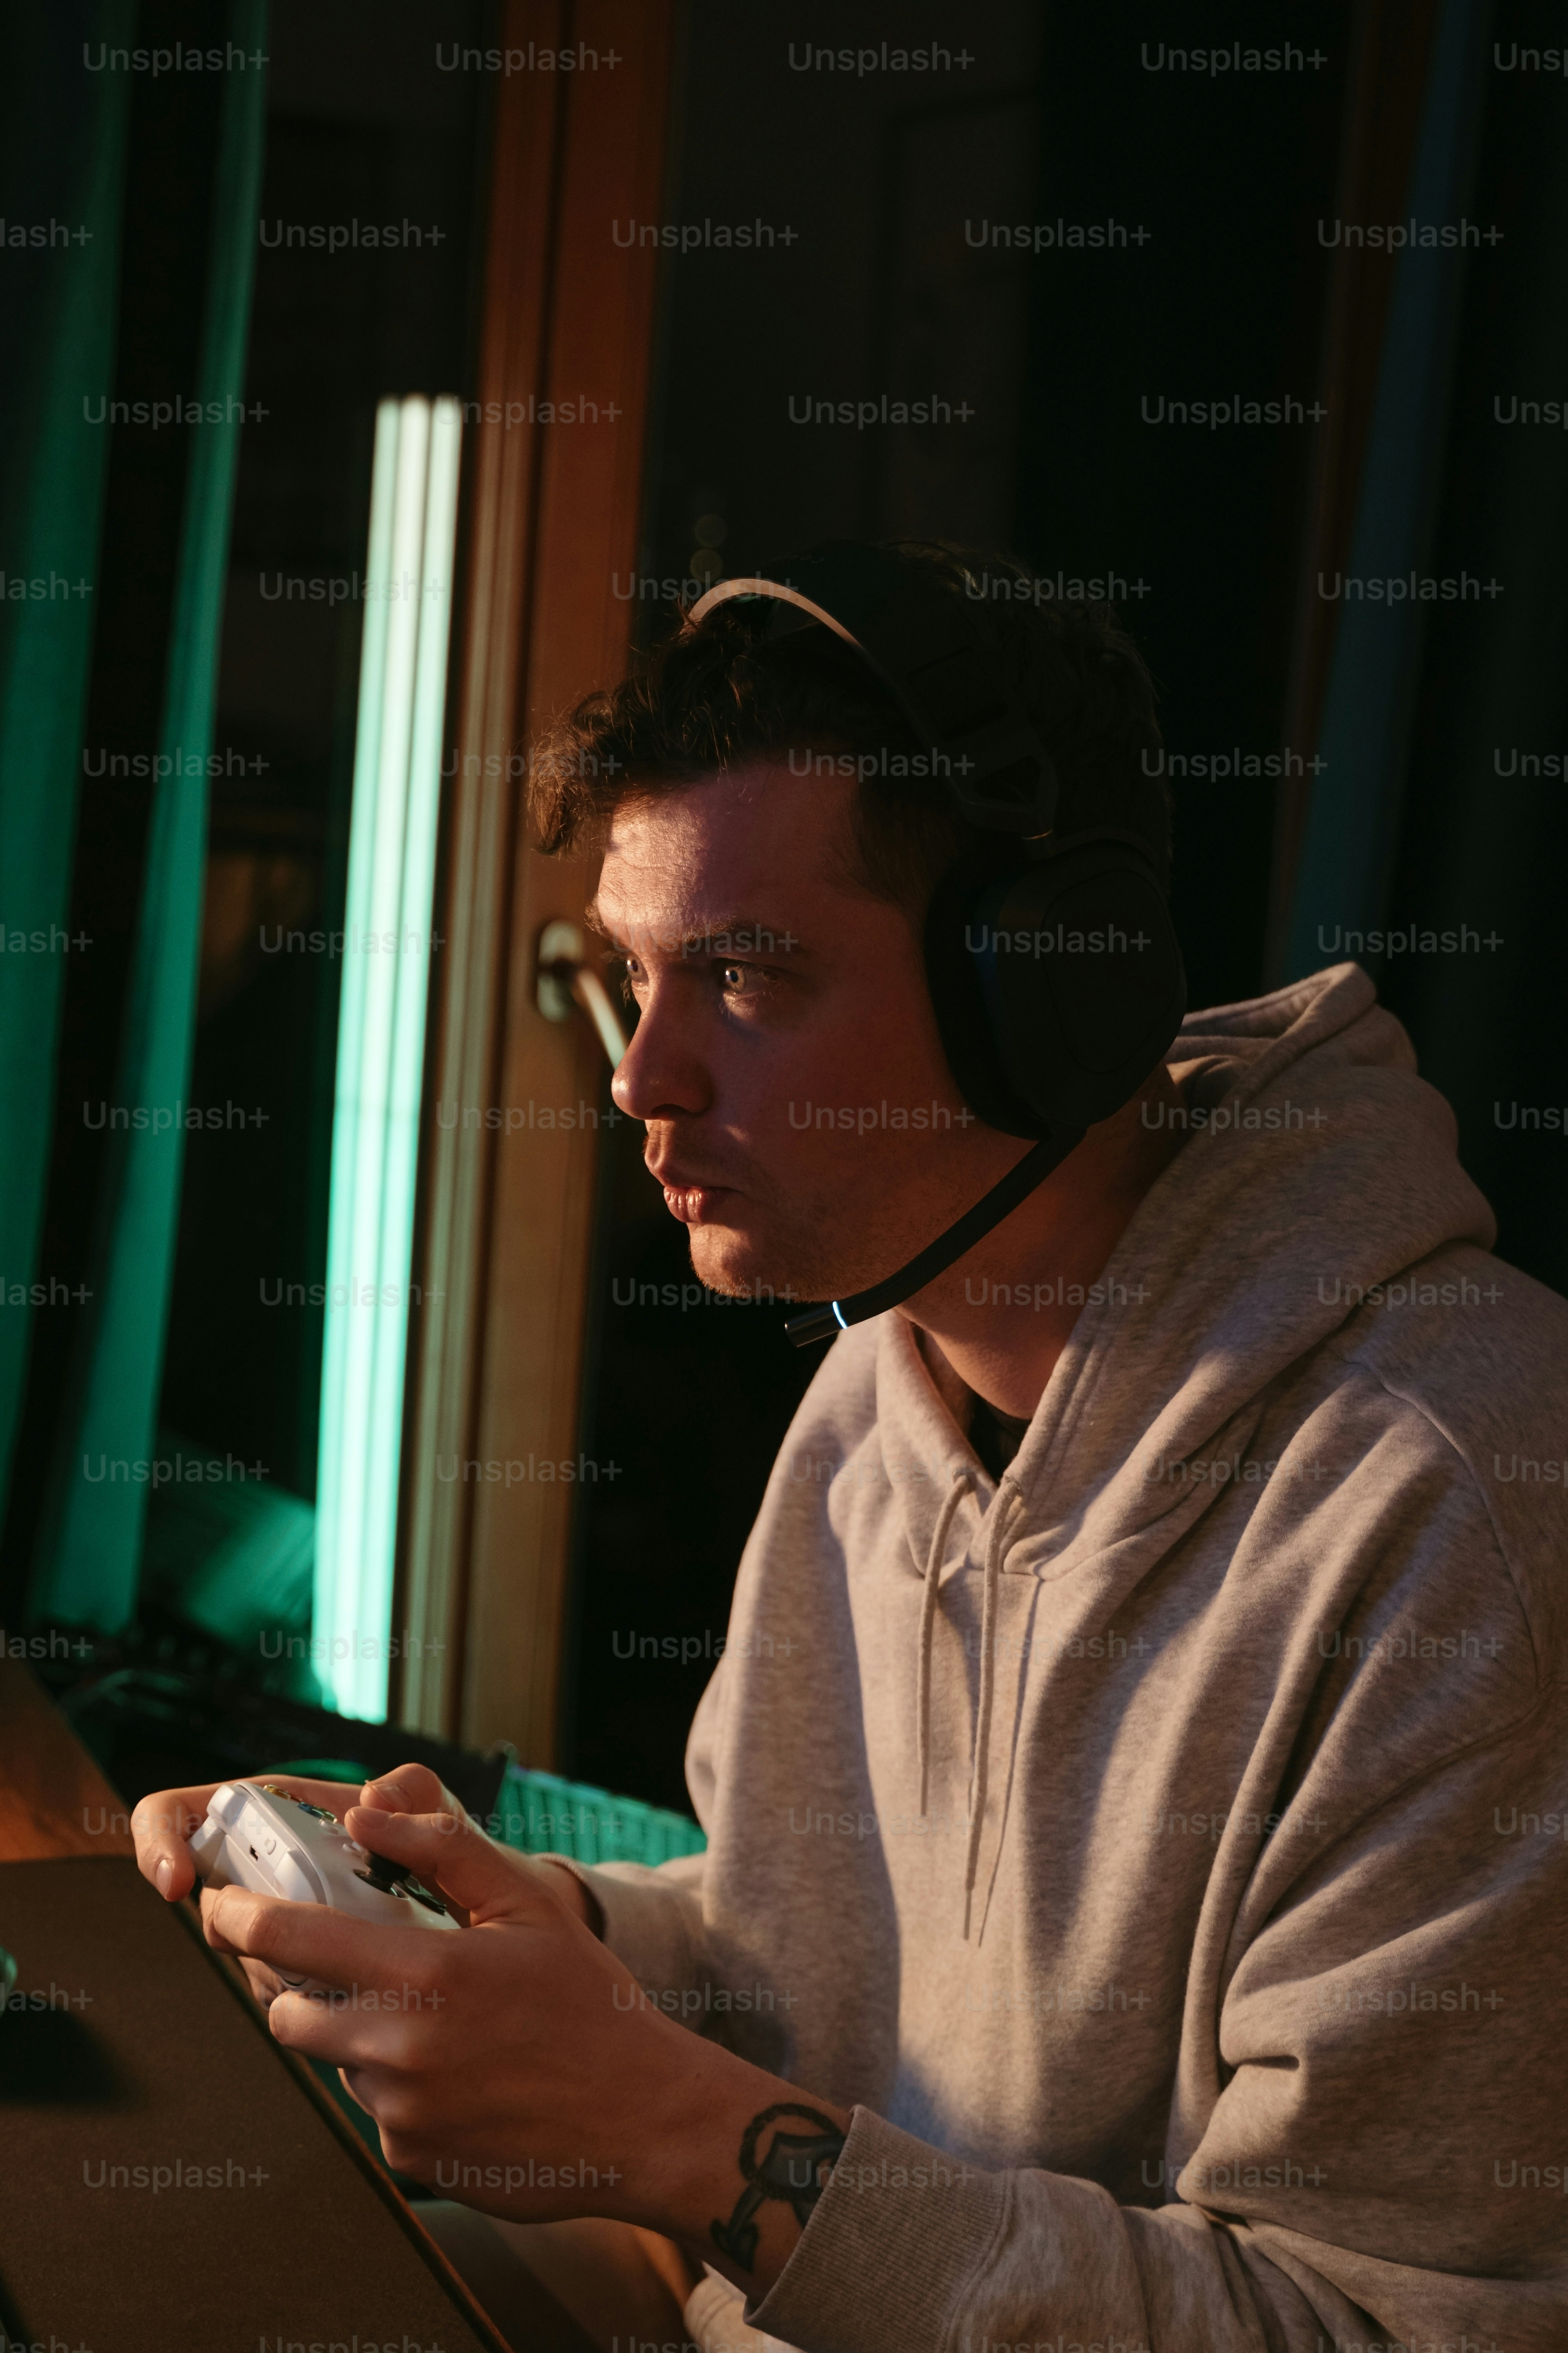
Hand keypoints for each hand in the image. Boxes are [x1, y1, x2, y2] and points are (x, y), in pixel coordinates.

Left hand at [202, 1795, 849, 2294]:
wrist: (643, 2118)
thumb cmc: (590, 2000)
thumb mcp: (531, 1904)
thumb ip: (444, 1848)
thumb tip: (366, 1813)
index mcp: (423, 1974)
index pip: (288, 1940)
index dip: (237, 1918)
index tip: (216, 1905)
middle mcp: (398, 2048)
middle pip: (287, 2013)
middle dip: (291, 1985)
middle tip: (331, 1961)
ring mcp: (400, 2113)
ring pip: (336, 2062)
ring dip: (358, 2035)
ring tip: (432, 2017)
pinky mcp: (412, 2160)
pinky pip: (376, 2112)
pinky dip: (399, 2084)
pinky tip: (460, 2070)